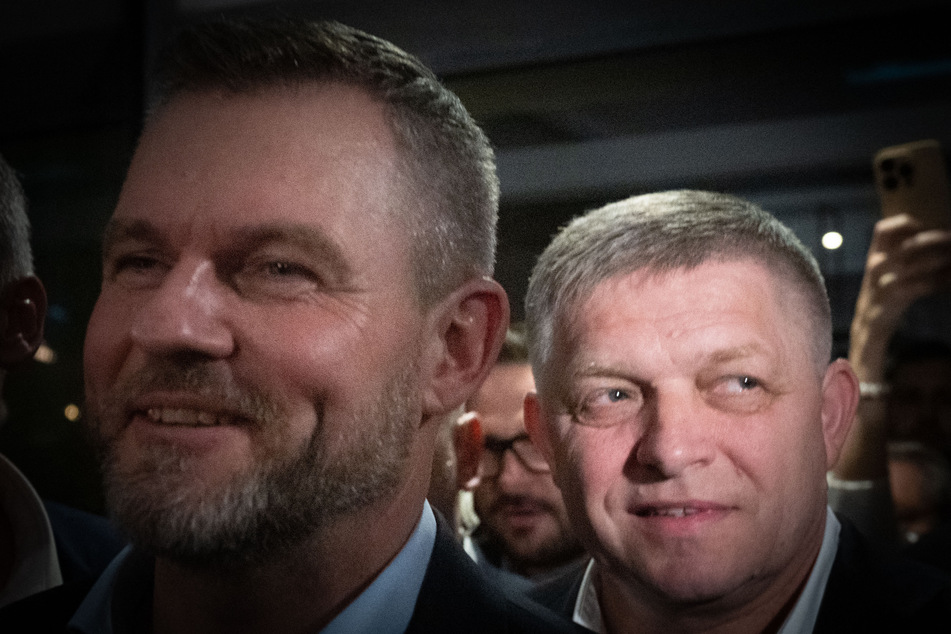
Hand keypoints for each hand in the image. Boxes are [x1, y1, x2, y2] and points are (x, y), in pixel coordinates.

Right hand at [849, 214, 950, 380]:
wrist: (865, 340)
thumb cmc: (883, 306)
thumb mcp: (887, 278)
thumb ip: (902, 261)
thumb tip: (937, 247)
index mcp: (874, 261)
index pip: (884, 231)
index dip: (906, 225)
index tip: (928, 228)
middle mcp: (873, 273)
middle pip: (900, 247)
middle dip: (931, 241)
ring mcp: (877, 291)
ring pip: (904, 267)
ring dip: (933, 261)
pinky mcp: (884, 309)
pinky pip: (909, 290)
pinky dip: (931, 284)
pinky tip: (947, 283)